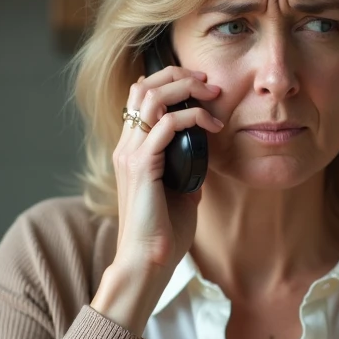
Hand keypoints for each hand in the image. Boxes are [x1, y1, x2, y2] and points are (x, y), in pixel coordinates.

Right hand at [91, 65, 222, 329]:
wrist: (147, 262)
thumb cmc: (163, 234)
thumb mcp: (181, 192)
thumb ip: (187, 169)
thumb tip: (206, 154)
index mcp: (131, 150)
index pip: (141, 97)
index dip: (170, 82)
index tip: (202, 88)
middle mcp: (126, 146)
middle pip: (144, 86)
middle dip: (179, 76)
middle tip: (209, 83)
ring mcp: (130, 154)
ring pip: (152, 97)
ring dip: (185, 89)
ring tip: (212, 95)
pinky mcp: (141, 166)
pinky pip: (166, 124)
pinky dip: (192, 117)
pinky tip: (212, 127)